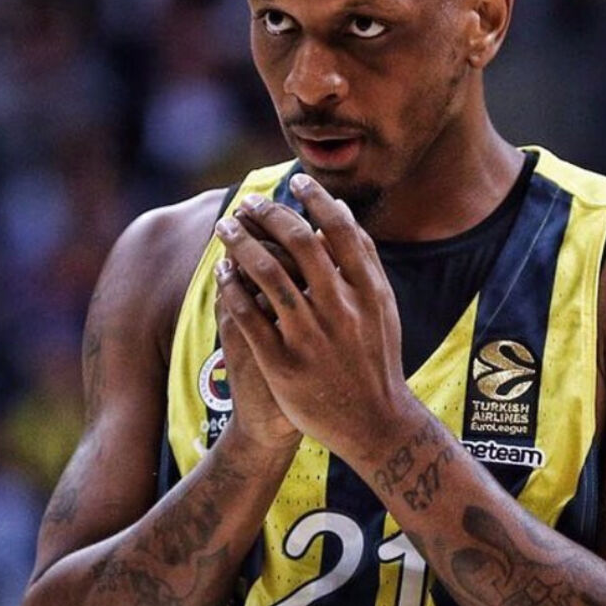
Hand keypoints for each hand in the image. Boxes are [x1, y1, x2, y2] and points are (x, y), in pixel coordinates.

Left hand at [213, 175, 410, 459]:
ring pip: (267, 274)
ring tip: (225, 229)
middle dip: (269, 214)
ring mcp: (311, 337)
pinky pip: (248, 314)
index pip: (341, 230)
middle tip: (249, 203)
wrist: (374, 423)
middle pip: (299, 243)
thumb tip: (339, 212)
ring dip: (241, 244)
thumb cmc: (376, 360)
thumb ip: (363, 261)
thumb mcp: (383, 309)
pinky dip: (232, 287)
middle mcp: (341, 310)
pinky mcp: (283, 363)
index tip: (297, 181)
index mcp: (369, 292)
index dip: (317, 199)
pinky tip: (223, 273)